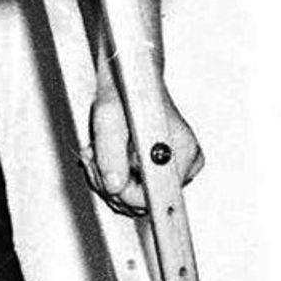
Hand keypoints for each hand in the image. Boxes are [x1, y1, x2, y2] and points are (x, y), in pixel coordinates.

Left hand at [85, 72, 206, 214]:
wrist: (130, 78)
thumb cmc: (125, 90)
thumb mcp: (108, 117)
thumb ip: (110, 154)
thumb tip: (114, 186)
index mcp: (181, 150)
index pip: (155, 197)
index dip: (124, 193)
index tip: (107, 181)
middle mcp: (185, 161)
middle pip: (143, 201)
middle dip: (111, 184)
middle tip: (95, 159)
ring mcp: (176, 167)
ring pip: (136, 198)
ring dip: (109, 180)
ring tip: (98, 155)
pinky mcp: (164, 169)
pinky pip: (137, 189)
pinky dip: (117, 177)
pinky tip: (108, 158)